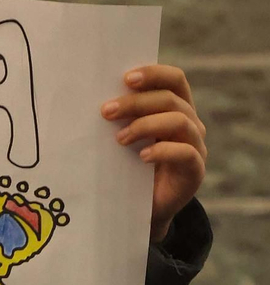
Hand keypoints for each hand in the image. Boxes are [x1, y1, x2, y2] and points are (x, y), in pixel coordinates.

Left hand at [102, 65, 206, 240]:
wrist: (137, 210)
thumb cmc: (125, 168)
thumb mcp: (120, 139)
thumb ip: (117, 119)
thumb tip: (89, 99)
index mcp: (175, 108)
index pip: (174, 80)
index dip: (154, 74)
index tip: (125, 78)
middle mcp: (190, 123)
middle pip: (170, 99)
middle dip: (136, 102)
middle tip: (106, 111)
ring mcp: (195, 146)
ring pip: (180, 121)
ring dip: (145, 125)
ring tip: (120, 139)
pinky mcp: (194, 171)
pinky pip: (186, 153)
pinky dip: (163, 151)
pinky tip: (142, 156)